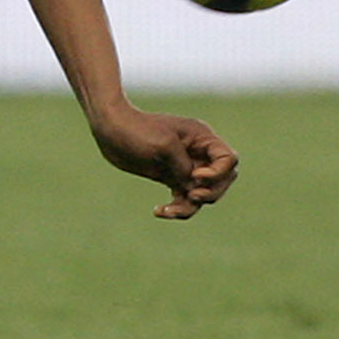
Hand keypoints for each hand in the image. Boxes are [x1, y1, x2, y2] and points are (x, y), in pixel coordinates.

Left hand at [90, 104, 238, 219]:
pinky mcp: (171, 178)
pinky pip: (184, 199)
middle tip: (190, 194)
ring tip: (170, 209)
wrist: (109, 128)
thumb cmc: (136, 129)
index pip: (228, 159)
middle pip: (222, 180)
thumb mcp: (164, 146)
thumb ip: (183, 167)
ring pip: (204, 194)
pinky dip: (177, 208)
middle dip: (210, 192)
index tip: (195, 176)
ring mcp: (185, 166)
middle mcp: (198, 153)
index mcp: (201, 138)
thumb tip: (192, 188)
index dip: (218, 174)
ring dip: (192, 205)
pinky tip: (159, 210)